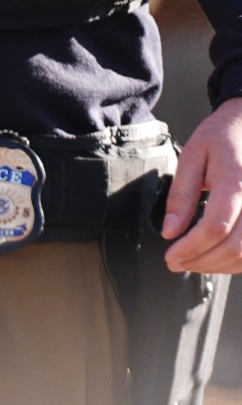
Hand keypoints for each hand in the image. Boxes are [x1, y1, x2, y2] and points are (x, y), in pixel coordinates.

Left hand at [163, 98, 241, 275]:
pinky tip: (217, 257)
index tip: (171, 256)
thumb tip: (170, 231)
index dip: (191, 249)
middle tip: (177, 263)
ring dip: (220, 266)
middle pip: (236, 247)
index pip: (215, 227)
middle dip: (203, 262)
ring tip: (194, 262)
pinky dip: (237, 260)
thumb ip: (181, 195)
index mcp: (236, 181)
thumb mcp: (192, 156)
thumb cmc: (222, 137)